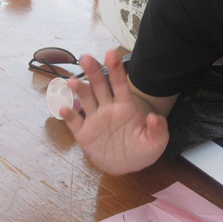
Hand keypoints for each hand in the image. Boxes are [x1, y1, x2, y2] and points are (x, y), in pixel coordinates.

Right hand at [61, 50, 168, 174]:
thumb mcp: (156, 142)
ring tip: (72, 81)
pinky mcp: (84, 134)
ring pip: (85, 99)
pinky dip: (68, 115)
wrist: (126, 167)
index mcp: (125, 107)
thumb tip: (155, 118)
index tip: (111, 54)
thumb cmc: (141, 150)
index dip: (116, 70)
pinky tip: (64, 108)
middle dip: (93, 72)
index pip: (120, 85)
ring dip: (79, 89)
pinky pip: (74, 122)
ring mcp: (94, 120)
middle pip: (99, 86)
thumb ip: (158, 130)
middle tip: (86, 58)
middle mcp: (108, 109)